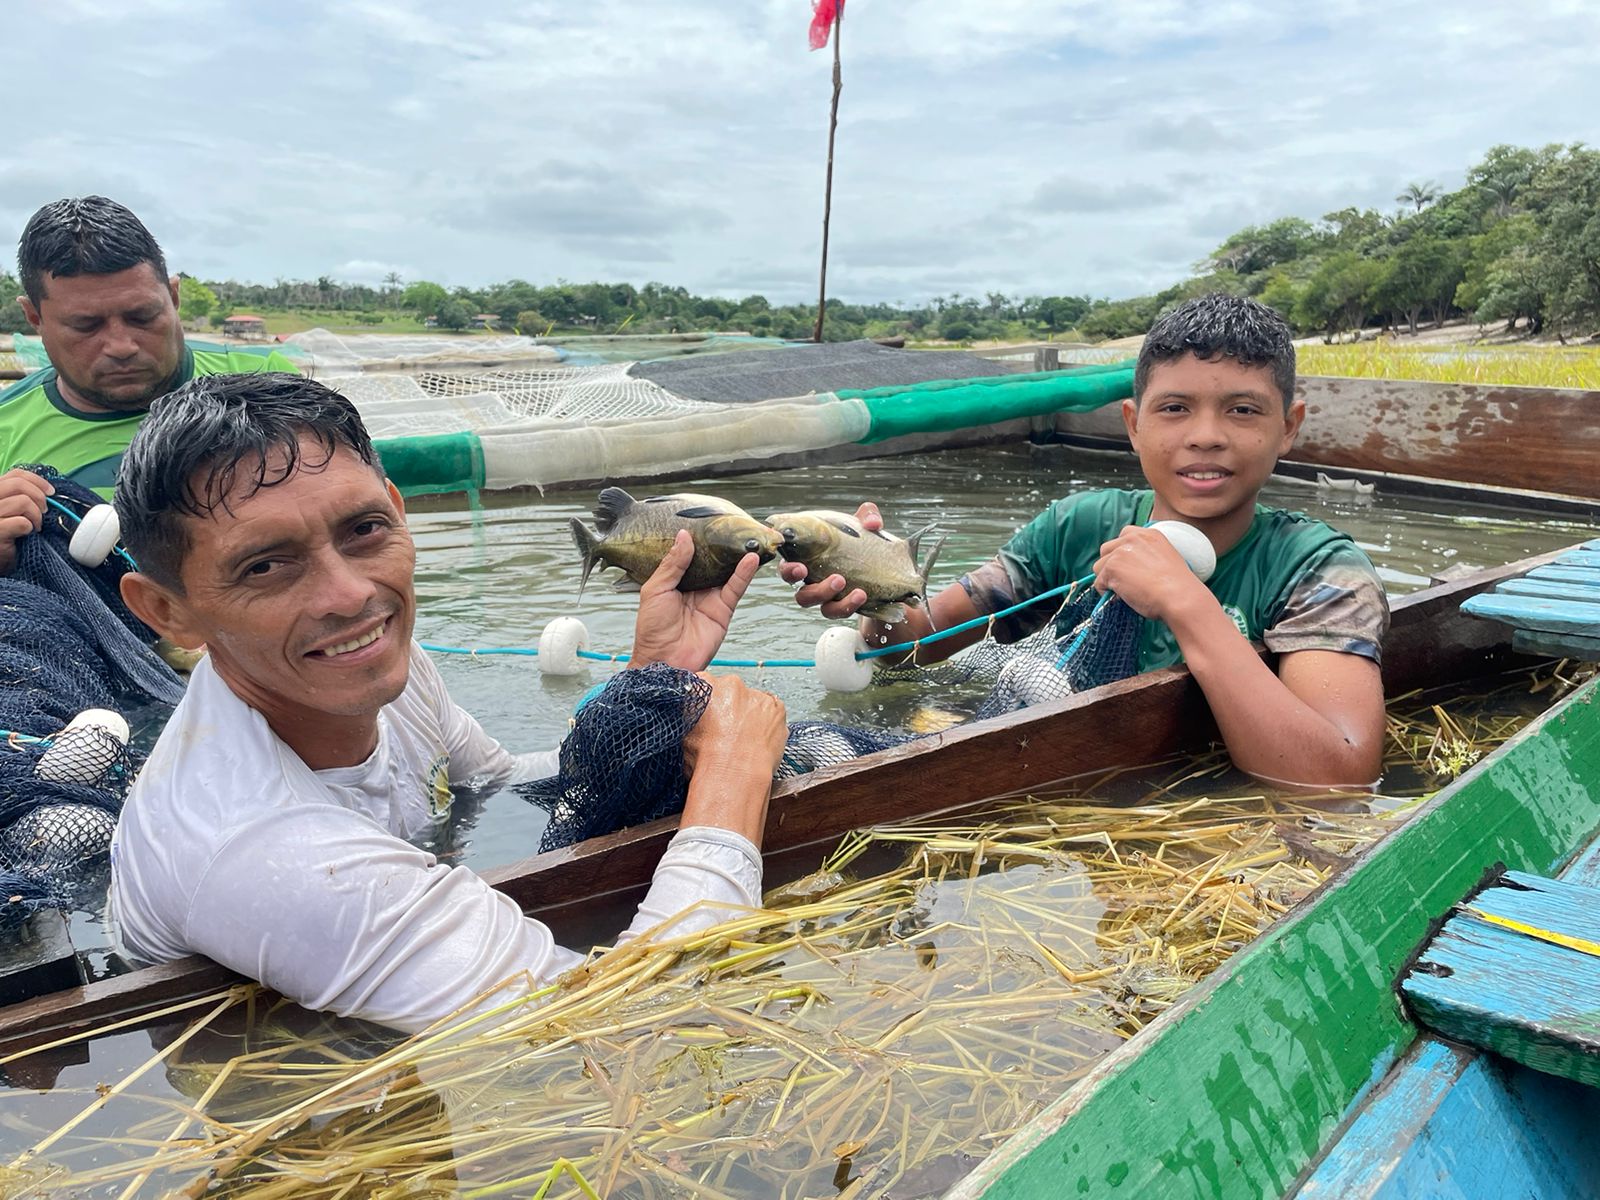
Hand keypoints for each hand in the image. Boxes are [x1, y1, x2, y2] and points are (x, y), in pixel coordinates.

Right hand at [0, 469, 52, 575]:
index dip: (37, 480)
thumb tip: (47, 490)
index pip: (15, 474)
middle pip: (18, 484)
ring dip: (36, 516)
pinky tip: (27, 535)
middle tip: (44, 513)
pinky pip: (22, 522)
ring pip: (23, 502)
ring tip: (34, 527)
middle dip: (39, 497)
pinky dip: (30, 528)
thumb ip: (21, 496)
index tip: (51, 492)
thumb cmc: (8, 537)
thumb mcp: (12, 511)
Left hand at [629, 529, 759, 670]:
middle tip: (732, 525)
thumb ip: (672, 564)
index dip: (697, 541)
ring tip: (747, 537)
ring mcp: (710, 598)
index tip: (706, 521)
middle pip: (711, 561)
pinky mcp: (723, 610)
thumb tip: (684, 536)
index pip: (688, 555)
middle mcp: (694, 587)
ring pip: (726, 572)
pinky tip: (751, 559)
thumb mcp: (655, 590)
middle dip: (720, 545)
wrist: (664, 661)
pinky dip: (744, 573)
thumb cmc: (652, 628)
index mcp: (674, 581)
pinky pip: (735, 588)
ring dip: (737, 556)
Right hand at [683, 673, 787, 778]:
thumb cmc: (706, 759)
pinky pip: (773, 712)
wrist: (733, 774)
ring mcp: (756, 695)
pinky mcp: (777, 709)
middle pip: (731, 692)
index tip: (710, 718)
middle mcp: (731, 684)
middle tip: (727, 732)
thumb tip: (693, 717)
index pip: (705, 686)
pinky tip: (758, 740)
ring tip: (744, 740)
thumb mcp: (683, 734)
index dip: (708, 705)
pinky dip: (768, 722)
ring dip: (749, 715)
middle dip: (730, 708)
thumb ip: (690, 716)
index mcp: (705, 686)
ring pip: (753, 702)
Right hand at [779, 501, 880, 618]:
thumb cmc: (858, 537)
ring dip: (830, 597)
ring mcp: (826, 595)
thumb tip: (872, 523)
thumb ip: (867, 516)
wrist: (880, 563)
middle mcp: (812, 580)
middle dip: (813, 591)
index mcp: (807, 558)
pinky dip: (848, 605)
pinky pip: (837, 612)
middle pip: (801, 595)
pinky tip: (862, 595)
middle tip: (836, 579)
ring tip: (853, 589)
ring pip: (819, 606)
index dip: (788, 569)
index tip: (800, 568)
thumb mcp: (863, 524)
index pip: (787, 565)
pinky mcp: (841, 605)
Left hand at [1092, 524, 1209, 622]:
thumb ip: (1146, 555)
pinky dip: (1105, 592)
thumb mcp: (1165, 559)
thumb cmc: (1177, 587)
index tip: (1128, 567)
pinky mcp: (1112, 567)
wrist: (1179, 596)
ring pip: (1099, 566)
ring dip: (1107, 579)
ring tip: (1124, 591)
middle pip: (1106, 550)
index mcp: (1149, 534)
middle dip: (1111, 565)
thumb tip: (1130, 568)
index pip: (1124, 536)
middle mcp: (1133, 538)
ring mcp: (1120, 551)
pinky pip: (1099, 582)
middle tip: (1124, 582)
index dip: (1122, 554)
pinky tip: (1121, 598)